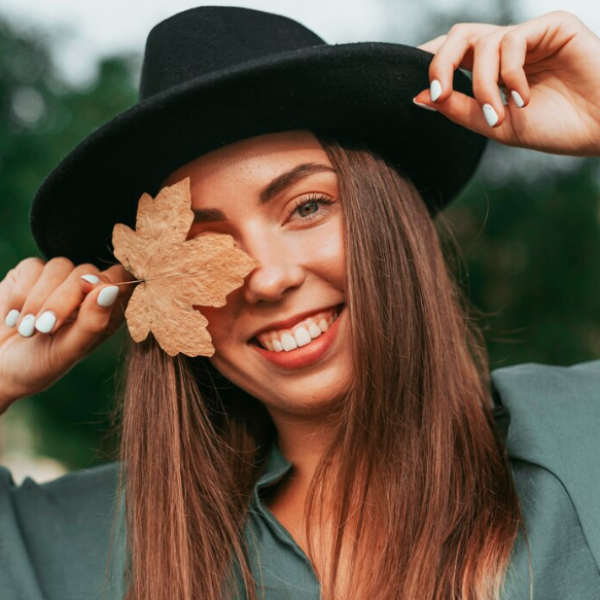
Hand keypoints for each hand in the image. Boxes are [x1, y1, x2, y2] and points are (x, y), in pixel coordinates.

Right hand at [0, 257, 134, 411]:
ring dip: (39, 299)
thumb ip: (92, 323)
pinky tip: (13, 318)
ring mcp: (59, 281)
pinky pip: (33, 267)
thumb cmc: (38, 365)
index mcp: (107, 311)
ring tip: (26, 329)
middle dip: (63, 300)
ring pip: (60, 266)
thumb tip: (111, 290)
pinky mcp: (31, 273)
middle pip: (88, 272)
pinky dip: (21, 294)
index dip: (110, 280)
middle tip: (44, 328)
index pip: (122, 280)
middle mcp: (87, 293)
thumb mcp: (67, 351)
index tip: (92, 292)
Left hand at [412, 10, 599, 156]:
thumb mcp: (495, 125)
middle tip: (438, 95)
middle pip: (459, 35)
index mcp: (493, 68)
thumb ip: (459, 109)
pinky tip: (523, 99)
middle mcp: (509, 48)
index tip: (420, 91)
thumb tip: (418, 97)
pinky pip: (513, 41)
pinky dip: (509, 74)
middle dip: (440, 64)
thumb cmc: (553, 128)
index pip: (454, 53)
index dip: (431, 62)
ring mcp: (531, 35)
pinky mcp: (554, 26)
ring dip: (483, 85)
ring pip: (483, 43)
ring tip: (499, 115)